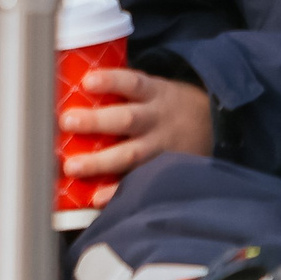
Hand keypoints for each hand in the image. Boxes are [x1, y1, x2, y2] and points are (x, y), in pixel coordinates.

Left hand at [61, 67, 215, 203]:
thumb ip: (125, 91)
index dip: (111, 81)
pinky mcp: (163, 171)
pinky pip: (140, 182)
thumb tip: (74, 87)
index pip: (133, 82)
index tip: (87, 82)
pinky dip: (118, 191)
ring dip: (100, 161)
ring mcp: (162, 147)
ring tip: (72, 166)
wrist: (213, 127)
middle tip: (67, 121)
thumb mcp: (155, 89)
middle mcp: (158, 119)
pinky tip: (96, 198)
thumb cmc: (167, 107)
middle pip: (128, 119)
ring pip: (132, 154)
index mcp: (154, 93)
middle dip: (96, 121)